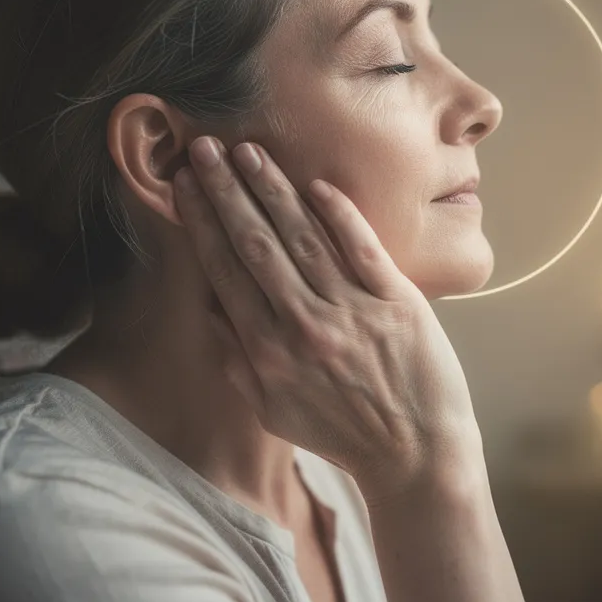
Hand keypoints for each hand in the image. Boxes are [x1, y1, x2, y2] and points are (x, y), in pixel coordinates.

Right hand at [173, 136, 480, 500]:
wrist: (415, 454)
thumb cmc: (344, 432)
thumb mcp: (274, 410)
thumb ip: (238, 359)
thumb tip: (209, 307)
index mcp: (269, 352)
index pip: (226, 271)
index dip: (203, 223)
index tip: (185, 184)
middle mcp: (305, 326)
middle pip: (257, 244)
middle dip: (227, 192)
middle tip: (205, 147)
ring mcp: (353, 311)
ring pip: (304, 238)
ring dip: (273, 190)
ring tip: (249, 152)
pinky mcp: (397, 302)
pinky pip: (363, 249)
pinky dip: (339, 215)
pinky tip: (316, 184)